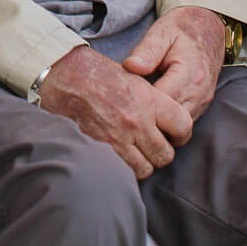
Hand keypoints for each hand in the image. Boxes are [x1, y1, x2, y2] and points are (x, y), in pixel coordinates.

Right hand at [38, 44, 192, 179]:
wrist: (63, 76)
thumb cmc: (96, 73)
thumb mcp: (132, 77)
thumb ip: (152, 100)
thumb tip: (166, 119)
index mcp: (148, 100)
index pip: (183, 126)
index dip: (182, 133)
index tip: (174, 134)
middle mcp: (136, 122)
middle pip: (166, 154)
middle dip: (162, 152)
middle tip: (153, 146)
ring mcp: (118, 139)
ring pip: (146, 169)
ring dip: (143, 163)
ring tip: (136, 152)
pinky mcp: (100, 150)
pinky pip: (123, 172)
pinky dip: (125, 169)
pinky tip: (121, 157)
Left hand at [122, 6, 223, 119]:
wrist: (209, 27)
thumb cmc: (183, 28)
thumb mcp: (161, 33)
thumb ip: (146, 51)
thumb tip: (130, 67)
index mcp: (189, 75)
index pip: (162, 105)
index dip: (140, 108)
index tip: (122, 103)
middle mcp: (199, 94)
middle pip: (170, 124)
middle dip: (148, 121)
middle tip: (126, 112)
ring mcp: (202, 102)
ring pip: (178, 129)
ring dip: (158, 124)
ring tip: (137, 113)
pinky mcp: (202, 106)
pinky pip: (183, 124)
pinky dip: (167, 123)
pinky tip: (151, 113)